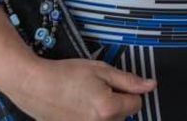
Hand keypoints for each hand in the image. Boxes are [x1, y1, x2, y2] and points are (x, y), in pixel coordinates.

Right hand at [7, 58, 156, 120]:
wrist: (35, 85)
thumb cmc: (66, 74)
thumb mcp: (101, 70)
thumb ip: (128, 80)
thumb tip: (151, 85)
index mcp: (108, 108)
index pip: (137, 104)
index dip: (129, 91)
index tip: (116, 84)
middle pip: (122, 115)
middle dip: (116, 102)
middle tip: (98, 87)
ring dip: (104, 111)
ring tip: (86, 97)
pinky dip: (91, 117)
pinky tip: (78, 107)